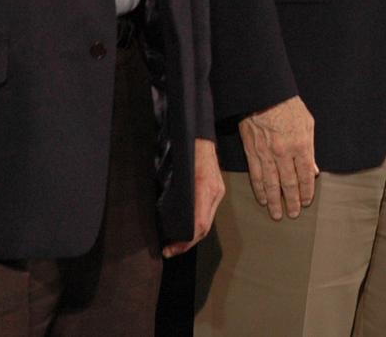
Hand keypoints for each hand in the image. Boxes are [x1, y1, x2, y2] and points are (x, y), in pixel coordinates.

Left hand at [164, 138, 224, 256]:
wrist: (198, 134)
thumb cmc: (186, 149)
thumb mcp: (178, 171)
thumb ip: (176, 193)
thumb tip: (168, 219)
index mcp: (205, 188)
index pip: (200, 224)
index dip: (185, 241)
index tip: (170, 249)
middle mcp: (215, 192)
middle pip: (204, 227)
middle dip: (187, 243)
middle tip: (170, 251)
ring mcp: (217, 191)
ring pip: (207, 221)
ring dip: (192, 236)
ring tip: (176, 243)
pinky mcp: (216, 189)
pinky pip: (208, 212)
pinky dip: (197, 224)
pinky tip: (185, 226)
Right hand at [238, 96, 316, 219]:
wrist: (264, 94)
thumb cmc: (288, 106)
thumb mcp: (308, 124)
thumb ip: (311, 149)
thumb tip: (314, 170)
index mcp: (300, 145)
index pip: (305, 175)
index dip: (306, 191)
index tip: (307, 201)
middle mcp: (283, 153)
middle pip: (288, 184)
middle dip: (292, 201)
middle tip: (294, 214)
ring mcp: (266, 154)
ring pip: (271, 184)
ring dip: (275, 201)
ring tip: (278, 214)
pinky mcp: (251, 152)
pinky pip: (256, 176)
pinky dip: (259, 190)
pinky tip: (263, 200)